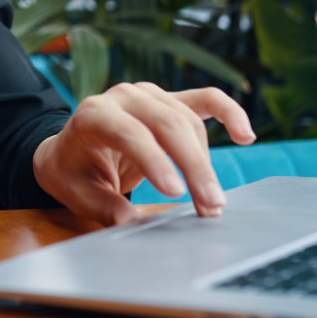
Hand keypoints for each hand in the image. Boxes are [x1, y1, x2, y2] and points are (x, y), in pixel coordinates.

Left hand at [32, 82, 255, 224]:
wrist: (70, 149)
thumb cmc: (73, 172)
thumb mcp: (77, 193)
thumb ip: (104, 206)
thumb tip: (130, 223)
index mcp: (93, 114)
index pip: (130, 133)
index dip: (155, 162)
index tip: (176, 194)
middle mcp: (123, 96)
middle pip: (167, 125)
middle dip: (193, 167)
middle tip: (211, 207)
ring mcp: (148, 94)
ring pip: (188, 122)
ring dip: (206, 162)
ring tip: (213, 202)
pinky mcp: (169, 99)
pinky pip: (206, 100)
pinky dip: (229, 113)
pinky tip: (246, 135)